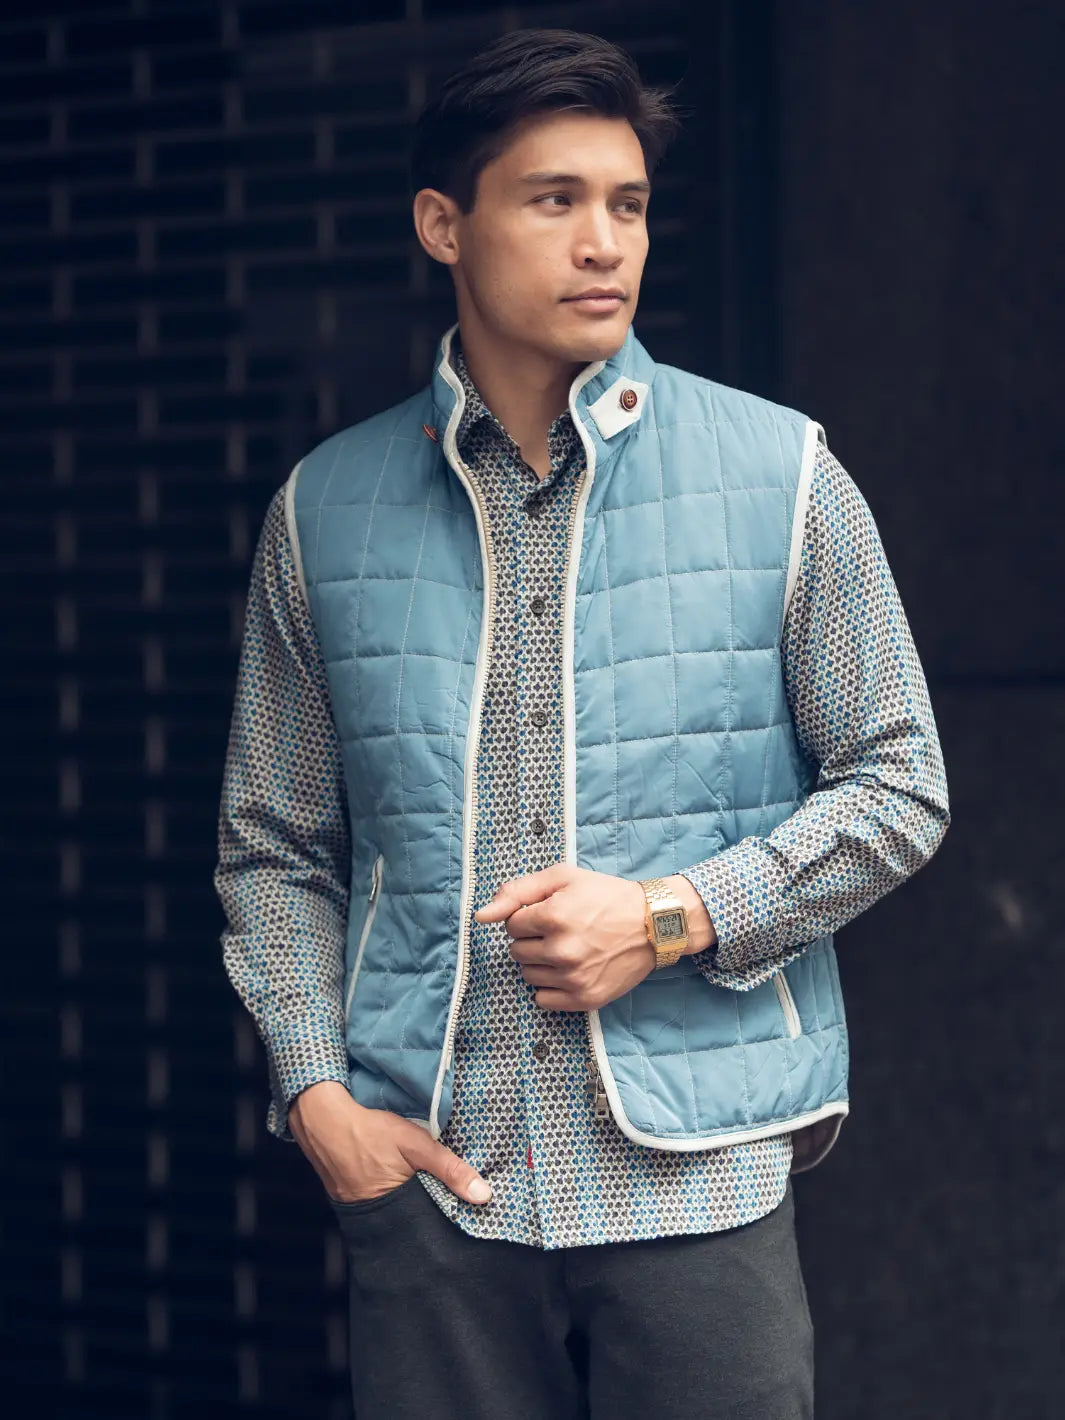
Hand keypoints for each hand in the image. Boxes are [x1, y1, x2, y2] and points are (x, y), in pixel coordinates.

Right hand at [288, 1081, 492, 1205]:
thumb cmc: (370, 1130)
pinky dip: (382, 1193)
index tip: (459, 1215)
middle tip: (440, 1201)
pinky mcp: (341, 1193)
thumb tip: (485, 1196)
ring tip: (418, 1190)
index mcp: (392, 1207)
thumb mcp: (416, 1145)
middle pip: (406, 1221)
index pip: (425, 1224)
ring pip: (388, 1210)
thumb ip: (450, 1169)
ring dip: (403, 1202)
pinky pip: (369, 1200)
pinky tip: (388, 1179)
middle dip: (422, 1213)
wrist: (320, 1118)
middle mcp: (370, 1215)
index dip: (440, 1219)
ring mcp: (352, 1205)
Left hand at [473, 863, 656, 1011]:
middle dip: (532, 939)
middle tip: (560, 930)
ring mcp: (574, 978)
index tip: (550, 913)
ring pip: (528, 975)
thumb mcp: (562, 878)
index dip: (528, 917)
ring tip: (567, 948)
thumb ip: (517, 891)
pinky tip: (568, 970)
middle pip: (517, 952)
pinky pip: (543, 1000)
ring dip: (540, 962)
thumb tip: (480, 916)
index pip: (511, 925)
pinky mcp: (585, 999)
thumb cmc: (606, 896)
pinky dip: (550, 986)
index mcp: (553, 917)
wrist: (653, 924)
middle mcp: (561, 950)